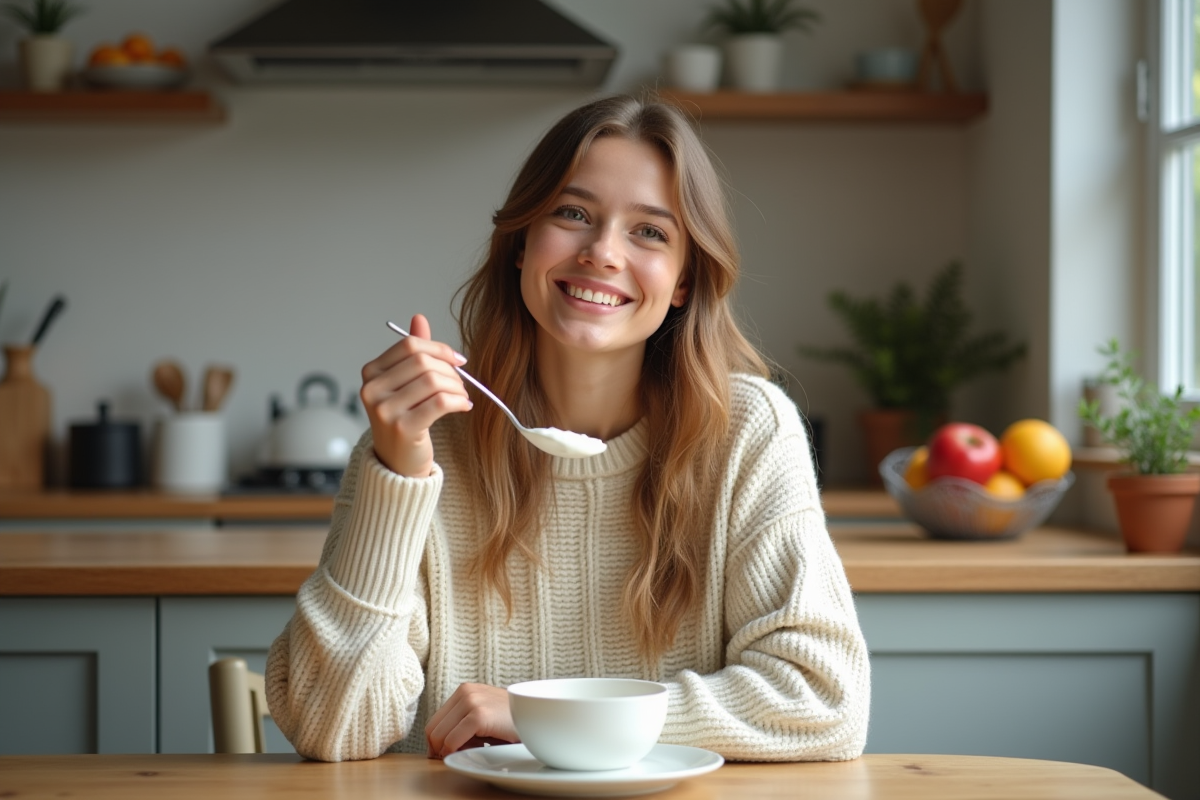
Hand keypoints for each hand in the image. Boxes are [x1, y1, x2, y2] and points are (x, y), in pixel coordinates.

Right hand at [360, 313, 470, 477]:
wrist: (397, 463)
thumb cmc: (404, 419)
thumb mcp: (405, 383)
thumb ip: (412, 353)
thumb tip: (419, 319)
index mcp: (371, 373)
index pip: (409, 346)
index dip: (439, 349)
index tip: (458, 360)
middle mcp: (372, 390)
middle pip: (422, 362)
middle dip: (450, 370)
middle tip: (462, 383)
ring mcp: (384, 410)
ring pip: (433, 381)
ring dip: (456, 387)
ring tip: (462, 396)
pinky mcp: (402, 428)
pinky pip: (439, 402)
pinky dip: (458, 401)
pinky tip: (464, 406)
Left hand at [425, 683, 518, 758]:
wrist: (539, 718)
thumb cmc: (513, 723)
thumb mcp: (483, 718)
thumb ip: (461, 725)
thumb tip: (437, 748)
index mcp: (465, 690)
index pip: (435, 722)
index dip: (436, 743)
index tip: (447, 755)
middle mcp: (465, 691)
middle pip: (433, 729)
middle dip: (439, 750)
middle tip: (457, 758)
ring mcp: (471, 701)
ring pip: (439, 737)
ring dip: (449, 752)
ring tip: (471, 753)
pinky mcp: (478, 715)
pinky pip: (451, 742)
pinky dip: (455, 753)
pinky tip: (473, 753)